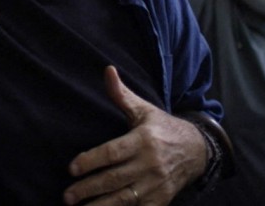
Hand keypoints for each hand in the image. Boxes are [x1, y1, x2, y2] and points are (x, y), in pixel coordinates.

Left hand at [65, 66, 205, 205]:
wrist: (198, 150)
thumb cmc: (163, 128)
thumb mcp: (144, 110)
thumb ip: (122, 95)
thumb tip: (107, 70)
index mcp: (143, 140)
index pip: (113, 153)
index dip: (91, 161)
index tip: (72, 169)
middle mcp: (150, 164)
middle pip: (114, 179)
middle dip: (89, 188)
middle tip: (67, 196)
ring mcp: (156, 185)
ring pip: (125, 199)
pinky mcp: (161, 200)